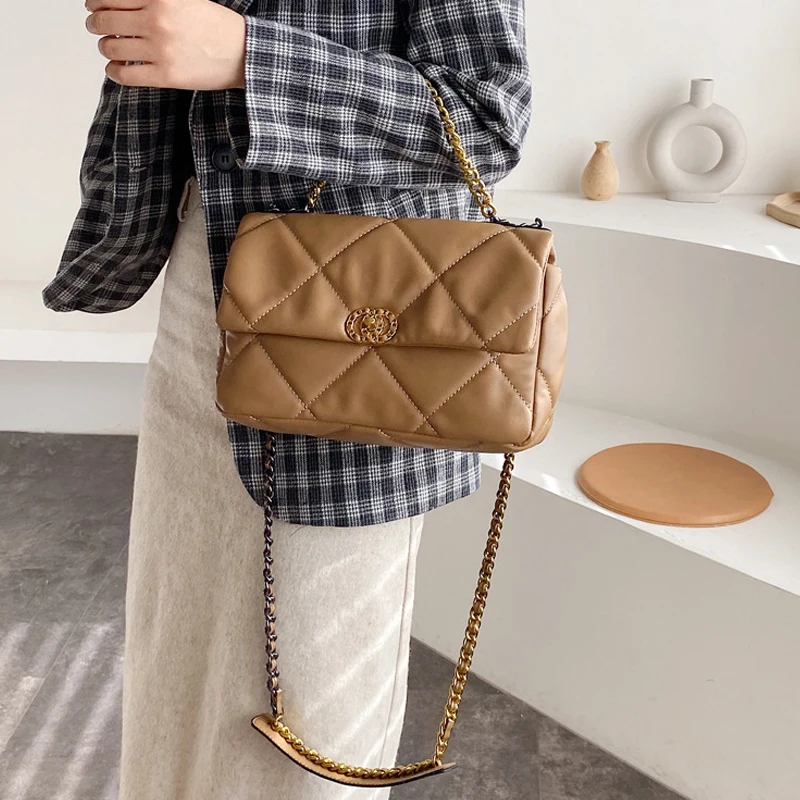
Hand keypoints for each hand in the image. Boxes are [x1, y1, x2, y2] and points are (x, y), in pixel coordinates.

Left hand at [85, 0, 245, 89]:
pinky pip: (125, 75)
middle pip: (105, 21)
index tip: (94, 5)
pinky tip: (115, 68)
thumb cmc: (217, 27)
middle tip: (96, 25)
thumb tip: (121, 3)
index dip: (95, 1)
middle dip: (95, 23)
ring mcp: (161, 51)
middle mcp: (157, 22)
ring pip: (111, 48)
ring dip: (105, 47)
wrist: (243, 54)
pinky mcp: (166, 76)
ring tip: (110, 47)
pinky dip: (114, 71)